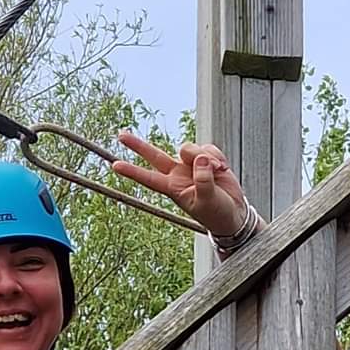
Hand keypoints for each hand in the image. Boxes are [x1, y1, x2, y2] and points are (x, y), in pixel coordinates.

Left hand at [112, 131, 246, 236]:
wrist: (233, 213)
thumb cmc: (217, 213)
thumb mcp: (208, 201)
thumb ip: (203, 180)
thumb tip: (201, 158)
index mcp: (173, 188)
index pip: (148, 178)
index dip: (132, 172)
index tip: (115, 166)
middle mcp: (178, 174)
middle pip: (154, 156)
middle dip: (138, 145)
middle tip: (120, 135)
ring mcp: (191, 165)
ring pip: (188, 148)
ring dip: (204, 156)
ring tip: (218, 171)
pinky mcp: (207, 158)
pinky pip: (207, 148)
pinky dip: (216, 156)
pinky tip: (222, 168)